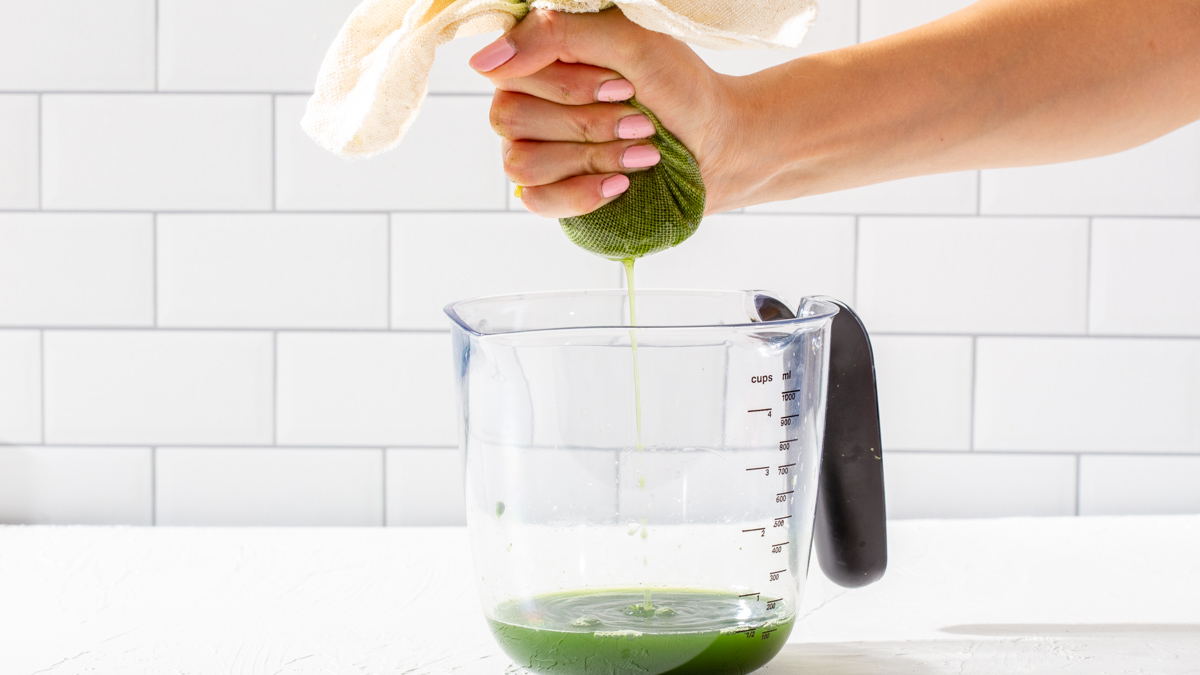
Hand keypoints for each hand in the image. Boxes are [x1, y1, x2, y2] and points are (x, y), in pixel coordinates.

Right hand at [469, 9, 747, 216]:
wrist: (718, 144)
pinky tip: (621, 184)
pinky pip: (535, 201)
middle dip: (586, 123)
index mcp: (540, 60)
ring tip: (642, 151)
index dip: (565, 86)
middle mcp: (529, 104)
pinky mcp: (553, 195)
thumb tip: (484, 61)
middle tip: (640, 121)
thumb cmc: (679, 87)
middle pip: (509, 119)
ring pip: (521, 163)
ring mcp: (537, 152)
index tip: (623, 86)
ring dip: (592, 157)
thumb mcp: (629, 43)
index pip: (507, 73)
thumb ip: (556, 35)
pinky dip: (582, 193)